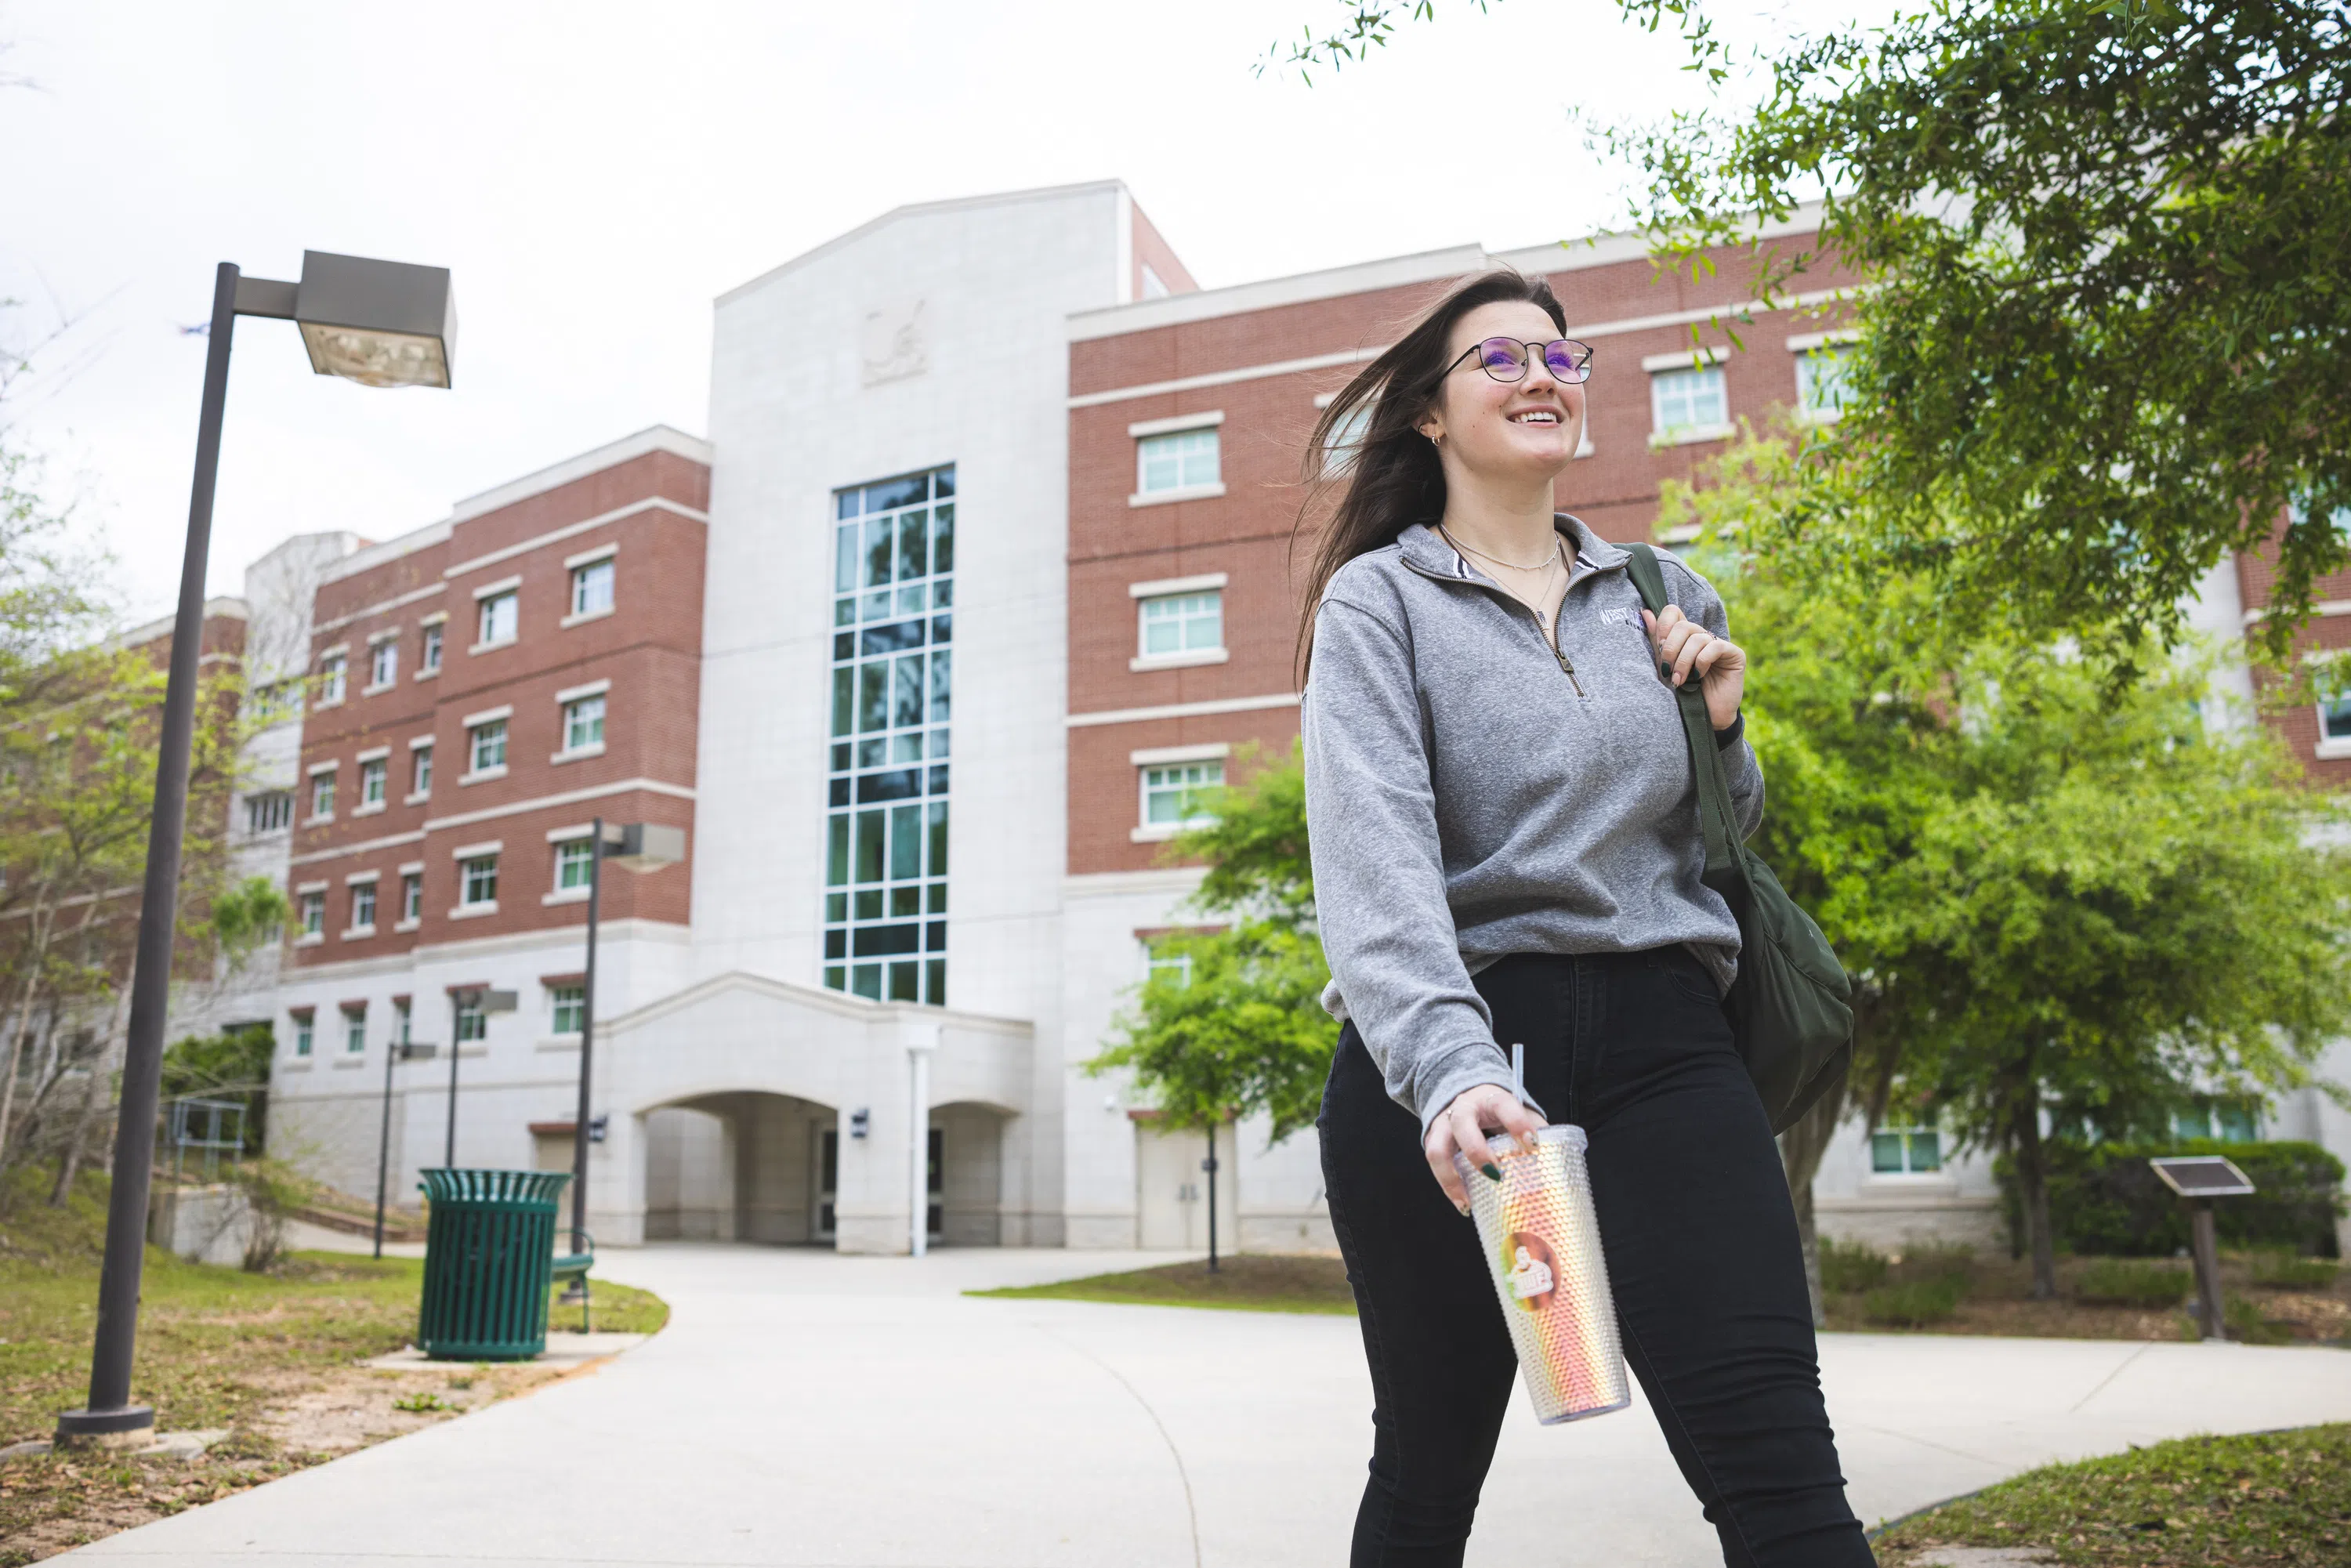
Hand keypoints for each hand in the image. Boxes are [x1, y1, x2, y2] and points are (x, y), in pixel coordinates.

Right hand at [1424, 1083, 1548, 1215]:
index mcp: (1490, 1098)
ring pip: (1437, 1149)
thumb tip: (1554, 1158)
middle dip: (1476, 1151)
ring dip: (1451, 1178)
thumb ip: (1534, 1129)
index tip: (1533, 1145)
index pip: (1503, 1104)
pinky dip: (1448, 1187)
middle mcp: (1463, 1108)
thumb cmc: (1498, 1110)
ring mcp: (1444, 1124)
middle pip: (1462, 1124)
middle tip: (1495, 1175)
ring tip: (1467, 1202)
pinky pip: (1435, 1164)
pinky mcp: (1433, 1139)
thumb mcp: (1518, 1112)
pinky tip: (1463, 1203)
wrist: (1466, 1094)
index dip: (1517, 1124)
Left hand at [1641, 605, 1745, 731]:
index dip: (1663, 625)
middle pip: (1682, 625)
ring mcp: (1719, 644)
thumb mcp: (1665, 667)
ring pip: (1696, 637)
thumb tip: (1645, 613)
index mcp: (1685, 637)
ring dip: (1683, 661)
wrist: (1704, 718)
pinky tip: (1698, 676)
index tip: (1659, 647)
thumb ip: (1658, 642)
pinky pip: (1714, 647)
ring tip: (1679, 681)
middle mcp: (1702, 637)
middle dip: (1670, 649)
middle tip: (1667, 671)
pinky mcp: (1735, 654)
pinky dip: (1701, 662)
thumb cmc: (1683, 694)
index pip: (1673, 612)